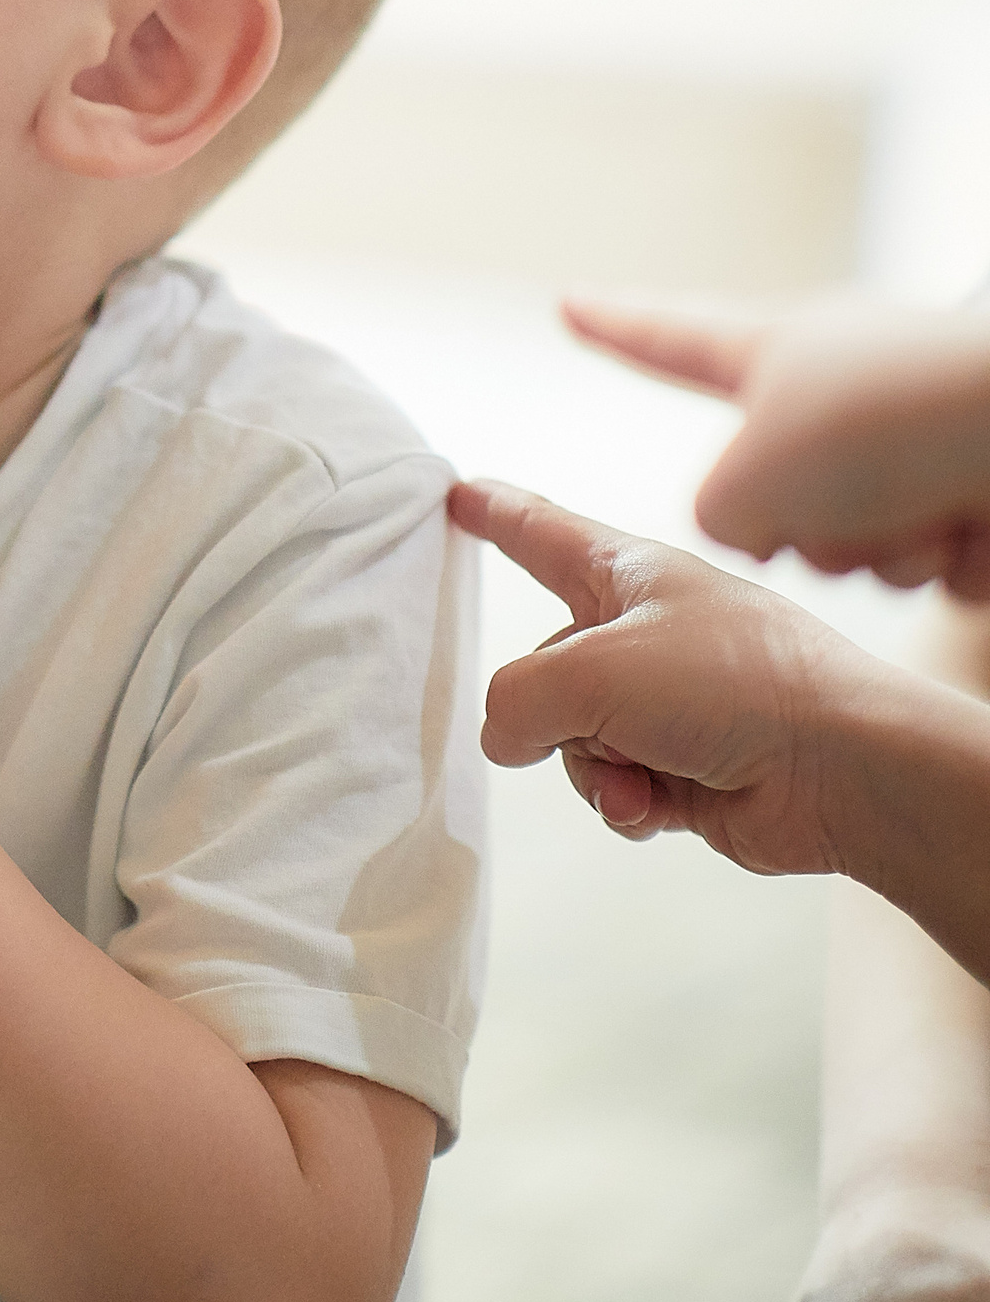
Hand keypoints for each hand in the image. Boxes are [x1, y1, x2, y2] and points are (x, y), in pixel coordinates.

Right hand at [450, 479, 875, 869]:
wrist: (844, 767)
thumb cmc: (737, 685)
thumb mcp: (589, 670)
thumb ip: (514, 700)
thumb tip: (510, 739)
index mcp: (629, 575)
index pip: (540, 534)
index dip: (494, 514)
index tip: (458, 496)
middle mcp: (645, 633)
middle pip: (540, 670)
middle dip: (549, 711)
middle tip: (588, 724)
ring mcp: (666, 703)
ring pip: (571, 739)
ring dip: (592, 767)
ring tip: (641, 774)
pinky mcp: (684, 764)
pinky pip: (613, 784)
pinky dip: (626, 801)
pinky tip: (659, 805)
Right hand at [565, 294, 989, 596]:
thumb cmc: (893, 423)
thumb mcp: (737, 485)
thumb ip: (714, 523)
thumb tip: (771, 541)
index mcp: (773, 356)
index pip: (664, 338)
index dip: (611, 327)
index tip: (572, 304)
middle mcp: (837, 401)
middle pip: (759, 499)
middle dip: (791, 527)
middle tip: (835, 493)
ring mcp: (906, 454)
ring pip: (843, 554)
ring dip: (873, 553)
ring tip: (918, 506)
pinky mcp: (968, 503)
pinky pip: (917, 573)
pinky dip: (938, 562)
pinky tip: (967, 523)